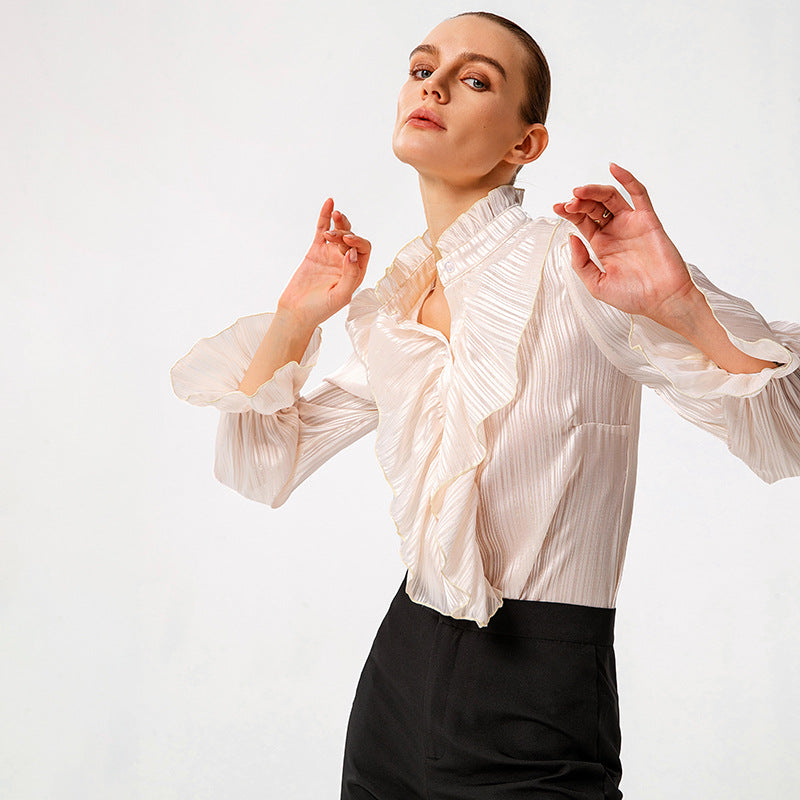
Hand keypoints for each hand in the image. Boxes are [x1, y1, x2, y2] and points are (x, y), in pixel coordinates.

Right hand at [277, 197, 370, 329]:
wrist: (296, 312)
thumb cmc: (320, 309)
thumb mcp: (340, 296)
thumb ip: (351, 276)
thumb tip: (352, 254)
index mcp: (356, 272)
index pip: (364, 250)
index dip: (358, 242)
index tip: (346, 243)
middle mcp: (345, 261)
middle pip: (352, 238)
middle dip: (346, 232)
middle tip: (333, 236)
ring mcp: (330, 255)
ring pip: (339, 232)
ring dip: (339, 223)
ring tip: (335, 215)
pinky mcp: (316, 251)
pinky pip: (322, 230)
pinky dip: (325, 216)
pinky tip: (329, 202)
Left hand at [553, 163, 697, 326]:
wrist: (662, 301)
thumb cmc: (633, 296)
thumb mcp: (596, 284)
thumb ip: (580, 263)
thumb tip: (570, 238)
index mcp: (601, 245)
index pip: (582, 220)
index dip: (569, 212)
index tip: (556, 208)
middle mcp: (615, 231)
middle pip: (593, 206)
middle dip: (578, 201)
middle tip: (568, 202)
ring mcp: (631, 224)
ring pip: (610, 197)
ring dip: (594, 191)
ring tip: (579, 191)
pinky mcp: (648, 220)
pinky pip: (638, 194)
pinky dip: (627, 179)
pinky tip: (614, 169)